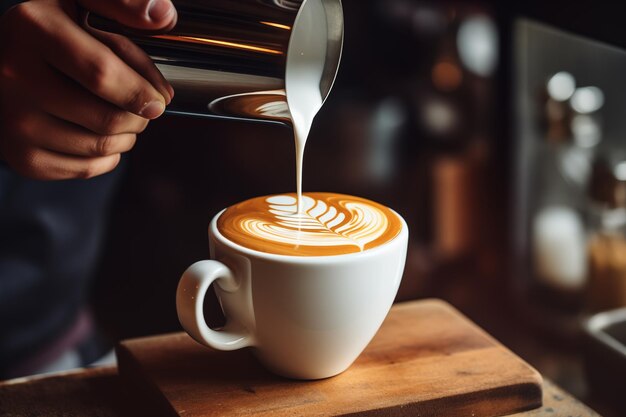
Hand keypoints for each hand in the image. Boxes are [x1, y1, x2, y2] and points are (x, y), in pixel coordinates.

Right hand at [0, 0, 176, 179]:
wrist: (0, 66)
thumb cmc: (50, 35)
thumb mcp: (79, 4)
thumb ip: (121, 4)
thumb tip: (162, 15)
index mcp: (34, 30)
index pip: (101, 73)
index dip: (140, 91)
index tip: (160, 99)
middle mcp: (15, 76)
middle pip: (107, 118)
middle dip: (139, 117)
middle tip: (142, 108)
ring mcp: (15, 121)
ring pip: (101, 146)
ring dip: (127, 137)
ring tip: (124, 119)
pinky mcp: (22, 156)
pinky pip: (87, 168)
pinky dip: (108, 156)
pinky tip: (101, 135)